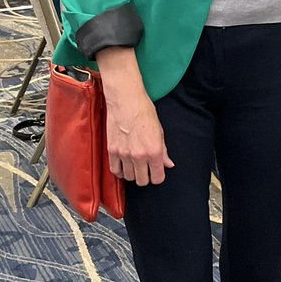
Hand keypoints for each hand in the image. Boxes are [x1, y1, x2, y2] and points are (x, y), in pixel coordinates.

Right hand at [97, 48, 173, 185]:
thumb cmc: (145, 112)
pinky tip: (123, 165)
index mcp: (154, 151)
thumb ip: (164, 151)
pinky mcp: (111, 151)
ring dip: (132, 174)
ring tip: (134, 165)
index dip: (158, 177)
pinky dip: (120, 171)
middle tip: (145, 169)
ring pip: (129, 178)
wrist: (126, 100)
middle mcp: (139, 156)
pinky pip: (115, 171)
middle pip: (142, 181)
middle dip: (145, 177)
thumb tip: (168, 164)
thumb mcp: (160, 131)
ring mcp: (124, 155)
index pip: (157, 178)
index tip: (156, 172)